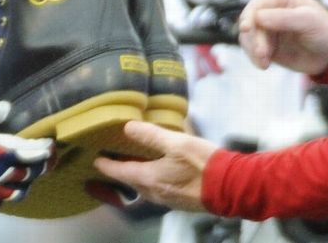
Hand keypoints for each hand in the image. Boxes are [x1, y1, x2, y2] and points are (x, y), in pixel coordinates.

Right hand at [0, 95, 53, 210]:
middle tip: (44, 160)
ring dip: (22, 186)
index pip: (32, 155)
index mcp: (0, 152)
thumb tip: (6, 109)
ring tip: (24, 177)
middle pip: (28, 177)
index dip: (45, 151)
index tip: (51, 146)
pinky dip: (0, 198)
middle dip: (39, 168)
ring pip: (13, 195)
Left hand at [92, 120, 217, 211]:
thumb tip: (128, 127)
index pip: (120, 172)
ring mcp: (168, 200)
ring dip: (136, 177)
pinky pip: (158, 191)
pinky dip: (151, 181)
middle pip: (131, 182)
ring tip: (133, 165)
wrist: (231, 187)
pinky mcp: (181, 202)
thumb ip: (151, 135)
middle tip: (113, 161)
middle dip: (120, 172)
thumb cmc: (203, 164)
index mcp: (150, 178)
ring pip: (145, 188)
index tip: (96, 161)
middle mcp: (155, 193)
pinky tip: (158, 172)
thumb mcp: (177, 142)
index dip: (107, 165)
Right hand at [237, 0, 327, 74]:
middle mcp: (271, 13)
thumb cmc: (324, 31)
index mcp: (280, 0)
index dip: (249, 15)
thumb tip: (258, 17)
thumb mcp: (308, 20)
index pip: (257, 5)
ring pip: (248, 38)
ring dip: (252, 50)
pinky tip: (264, 65)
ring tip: (264, 63)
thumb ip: (284, 18)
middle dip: (253, 39)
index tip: (247, 28)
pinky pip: (253, 51)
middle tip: (262, 54)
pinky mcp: (268, 47)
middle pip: (250, 23)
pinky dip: (255, 58)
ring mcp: (268, 31)